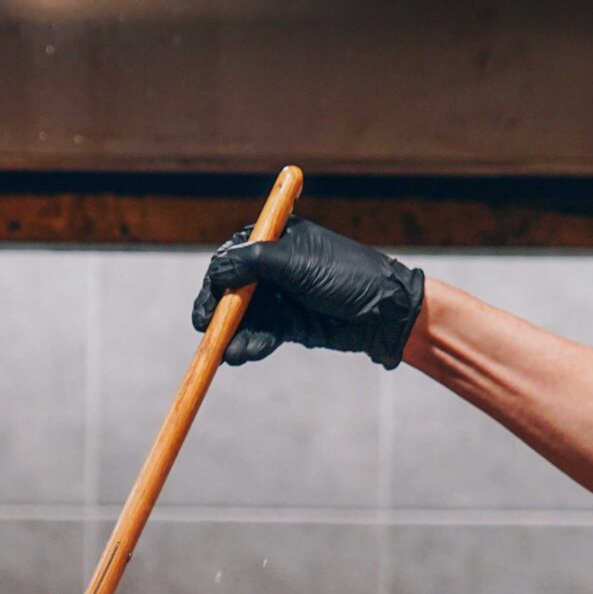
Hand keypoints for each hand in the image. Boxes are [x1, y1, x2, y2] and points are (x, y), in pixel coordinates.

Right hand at [193, 219, 424, 368]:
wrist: (386, 312)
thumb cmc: (347, 274)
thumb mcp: (297, 263)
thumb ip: (253, 262)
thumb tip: (215, 268)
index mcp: (275, 239)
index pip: (230, 257)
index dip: (214, 281)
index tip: (207, 306)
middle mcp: (273, 266)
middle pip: (230, 290)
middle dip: (218, 314)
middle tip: (208, 333)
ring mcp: (280, 296)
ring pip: (244, 317)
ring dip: (234, 335)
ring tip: (230, 354)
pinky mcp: (289, 323)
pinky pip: (261, 334)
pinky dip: (251, 344)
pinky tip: (244, 354)